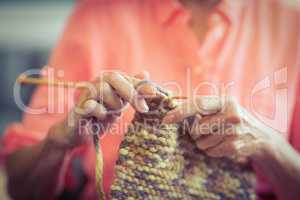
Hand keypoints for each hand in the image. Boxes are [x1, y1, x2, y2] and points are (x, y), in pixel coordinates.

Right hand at [48, 71, 159, 147]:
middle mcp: (97, 83)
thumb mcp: (120, 103)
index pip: (127, 78)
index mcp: (108, 81)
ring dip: (113, 105)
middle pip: (114, 78)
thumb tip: (145, 72)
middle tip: (143, 109)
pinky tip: (100, 118)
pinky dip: (98, 112)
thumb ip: (132, 89)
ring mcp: (86, 94)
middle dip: (131, 93)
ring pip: (103, 91)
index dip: (141, 85)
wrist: (78, 132)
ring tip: (110, 114)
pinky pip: (90, 106)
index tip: (155, 94)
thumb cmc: (101, 116)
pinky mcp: (78, 108)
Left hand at [163, 96, 278, 157]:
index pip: (198, 104)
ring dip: (204, 142)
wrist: (260, 136)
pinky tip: (223, 144)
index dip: (180, 111)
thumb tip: (172, 109)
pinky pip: (210, 152)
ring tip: (217, 137)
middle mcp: (231, 114)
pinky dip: (212, 150)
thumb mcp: (222, 107)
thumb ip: (202, 108)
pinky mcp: (235, 146)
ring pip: (202, 142)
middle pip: (197, 127)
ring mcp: (234, 131)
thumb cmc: (232, 119)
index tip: (166, 119)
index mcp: (225, 101)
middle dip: (195, 132)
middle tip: (206, 130)